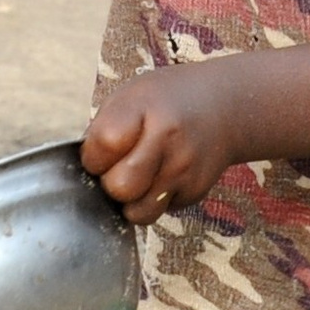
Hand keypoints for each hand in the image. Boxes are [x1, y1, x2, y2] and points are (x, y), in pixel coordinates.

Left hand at [79, 66, 241, 224]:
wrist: (225, 106)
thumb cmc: (166, 100)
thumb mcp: (132, 97)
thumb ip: (105, 129)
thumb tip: (84, 169)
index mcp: (145, 109)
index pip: (103, 146)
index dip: (92, 155)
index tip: (99, 150)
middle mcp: (168, 141)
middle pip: (121, 187)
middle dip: (110, 183)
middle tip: (117, 167)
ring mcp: (185, 171)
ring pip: (139, 212)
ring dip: (130, 200)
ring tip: (137, 176)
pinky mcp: (196, 193)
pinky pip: (159, 212)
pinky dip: (151, 200)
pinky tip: (159, 176)